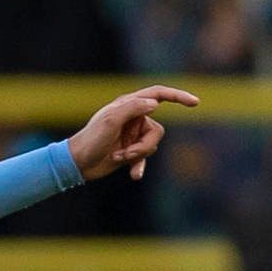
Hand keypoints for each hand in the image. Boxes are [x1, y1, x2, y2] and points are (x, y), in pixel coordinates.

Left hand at [67, 84, 199, 181]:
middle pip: (157, 130)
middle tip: (123, 152)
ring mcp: (132, 135)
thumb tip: (154, 103)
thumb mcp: (111, 120)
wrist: (76, 163)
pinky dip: (139, 165)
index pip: (158, 94)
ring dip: (136, 154)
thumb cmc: (90, 139)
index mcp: (128, 104)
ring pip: (152, 145)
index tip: (194, 102)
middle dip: (143, 145)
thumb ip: (133, 108)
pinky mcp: (129, 150)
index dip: (177, 96)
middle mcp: (132, 118)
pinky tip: (134, 176)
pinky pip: (145, 157)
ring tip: (118, 157)